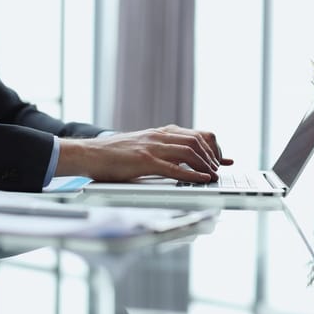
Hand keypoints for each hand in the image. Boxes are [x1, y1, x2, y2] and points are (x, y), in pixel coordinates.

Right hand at [55, 126, 231, 182]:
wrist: (89, 153)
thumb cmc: (113, 155)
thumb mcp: (141, 146)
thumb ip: (160, 150)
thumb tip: (180, 161)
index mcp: (159, 133)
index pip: (195, 134)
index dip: (213, 147)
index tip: (224, 159)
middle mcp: (158, 136)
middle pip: (197, 140)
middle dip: (212, 157)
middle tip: (219, 170)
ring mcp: (152, 147)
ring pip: (189, 151)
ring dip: (205, 165)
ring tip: (213, 176)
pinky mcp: (144, 161)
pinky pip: (173, 168)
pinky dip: (191, 174)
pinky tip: (201, 180)